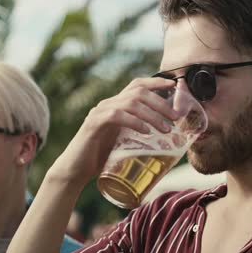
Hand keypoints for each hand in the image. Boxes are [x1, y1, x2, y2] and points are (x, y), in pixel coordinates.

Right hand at [49, 77, 177, 186]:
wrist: (75, 170)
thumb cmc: (100, 158)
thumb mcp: (123, 142)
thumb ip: (138, 135)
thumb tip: (166, 139)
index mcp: (115, 106)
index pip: (137, 85)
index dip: (156, 83)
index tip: (175, 87)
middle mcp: (107, 104)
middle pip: (138, 91)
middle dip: (161, 102)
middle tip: (176, 117)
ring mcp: (99, 113)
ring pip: (130, 102)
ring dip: (152, 114)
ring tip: (166, 129)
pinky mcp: (93, 124)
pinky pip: (117, 116)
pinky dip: (134, 122)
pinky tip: (145, 132)